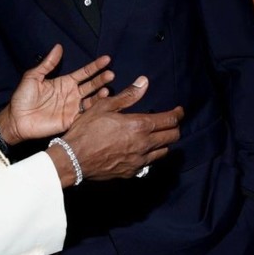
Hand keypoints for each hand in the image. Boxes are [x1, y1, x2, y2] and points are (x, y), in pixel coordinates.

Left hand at [0, 44, 113, 144]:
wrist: (16, 119)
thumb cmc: (22, 98)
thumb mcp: (33, 76)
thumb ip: (48, 64)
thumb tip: (58, 47)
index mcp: (65, 82)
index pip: (84, 73)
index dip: (95, 66)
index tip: (106, 59)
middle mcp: (72, 94)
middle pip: (91, 85)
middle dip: (101, 79)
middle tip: (110, 74)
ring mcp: (72, 108)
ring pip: (91, 100)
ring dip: (100, 95)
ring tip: (106, 89)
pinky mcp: (70, 121)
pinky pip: (85, 115)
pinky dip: (94, 111)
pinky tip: (101, 105)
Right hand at [48, 76, 183, 186]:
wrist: (74, 159)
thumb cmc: (87, 130)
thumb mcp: (104, 106)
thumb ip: (128, 96)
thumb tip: (144, 82)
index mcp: (139, 126)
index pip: (169, 120)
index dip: (177, 114)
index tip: (179, 111)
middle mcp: (144, 145)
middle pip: (172, 137)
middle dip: (175, 128)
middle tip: (170, 123)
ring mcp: (139, 161)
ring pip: (163, 152)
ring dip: (163, 143)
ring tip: (156, 136)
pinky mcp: (132, 172)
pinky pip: (149, 164)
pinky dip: (150, 155)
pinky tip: (141, 150)